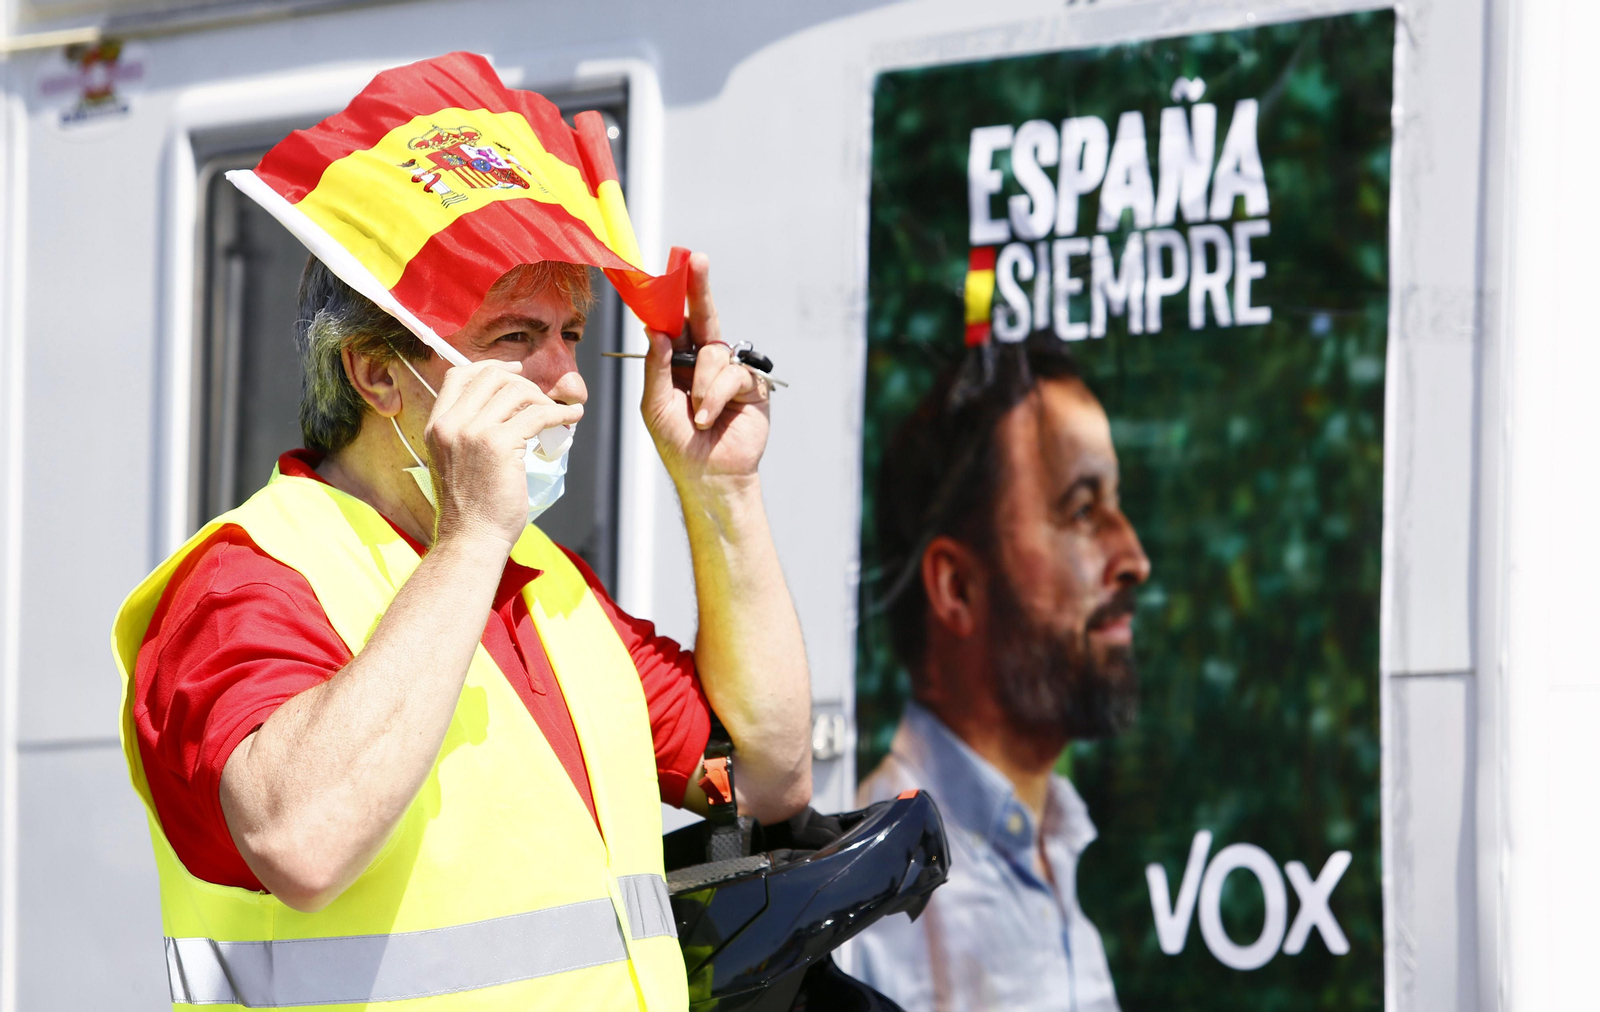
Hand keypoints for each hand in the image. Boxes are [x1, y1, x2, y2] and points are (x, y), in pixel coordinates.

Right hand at [424, 360, 582, 549]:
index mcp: (436, 426)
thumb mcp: (455, 461)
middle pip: (491, 377)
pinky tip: (570, 419)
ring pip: (517, 392)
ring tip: (556, 414)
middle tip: (542, 399)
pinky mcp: (500, 445)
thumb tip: (505, 408)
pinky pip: (537, 415)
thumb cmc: (470, 508)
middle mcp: (451, 424)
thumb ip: (468, 432)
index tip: (515, 371)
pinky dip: (560, 413)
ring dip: (543, 399)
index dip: (491, 367)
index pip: (459, 376)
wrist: (471, 539)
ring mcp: (473, 432)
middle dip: (523, 383)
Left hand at [641, 253, 770, 487]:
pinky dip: (716, 395)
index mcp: (678, 363)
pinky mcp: (751, 386)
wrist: (709, 475)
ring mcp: (729, 372)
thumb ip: (657, 367)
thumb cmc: (678, 444)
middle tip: (696, 259)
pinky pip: (732, 373)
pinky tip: (709, 416)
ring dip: (702, 384)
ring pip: (713, 353)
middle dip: (699, 288)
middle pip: (703, 318)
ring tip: (697, 414)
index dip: (674, 299)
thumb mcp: (655, 404)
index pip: (675, 324)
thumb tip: (656, 331)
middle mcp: (704, 362)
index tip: (673, 268)